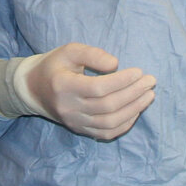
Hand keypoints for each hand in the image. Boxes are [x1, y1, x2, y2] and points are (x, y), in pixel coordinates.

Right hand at [18, 44, 155, 141]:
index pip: (98, 88)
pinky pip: (105, 134)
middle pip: (107, 106)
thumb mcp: (70, 51)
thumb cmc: (55, 66)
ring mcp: (74, 122)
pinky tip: (136, 111)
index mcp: (63, 86)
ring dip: (133, 110)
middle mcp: (68, 108)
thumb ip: (93, 54)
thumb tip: (116, 65)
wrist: (34, 89)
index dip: (122, 81)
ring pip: (109, 123)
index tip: (139, 71)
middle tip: (150, 81)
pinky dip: (124, 125)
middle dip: (133, 94)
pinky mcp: (80, 130)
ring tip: (148, 96)